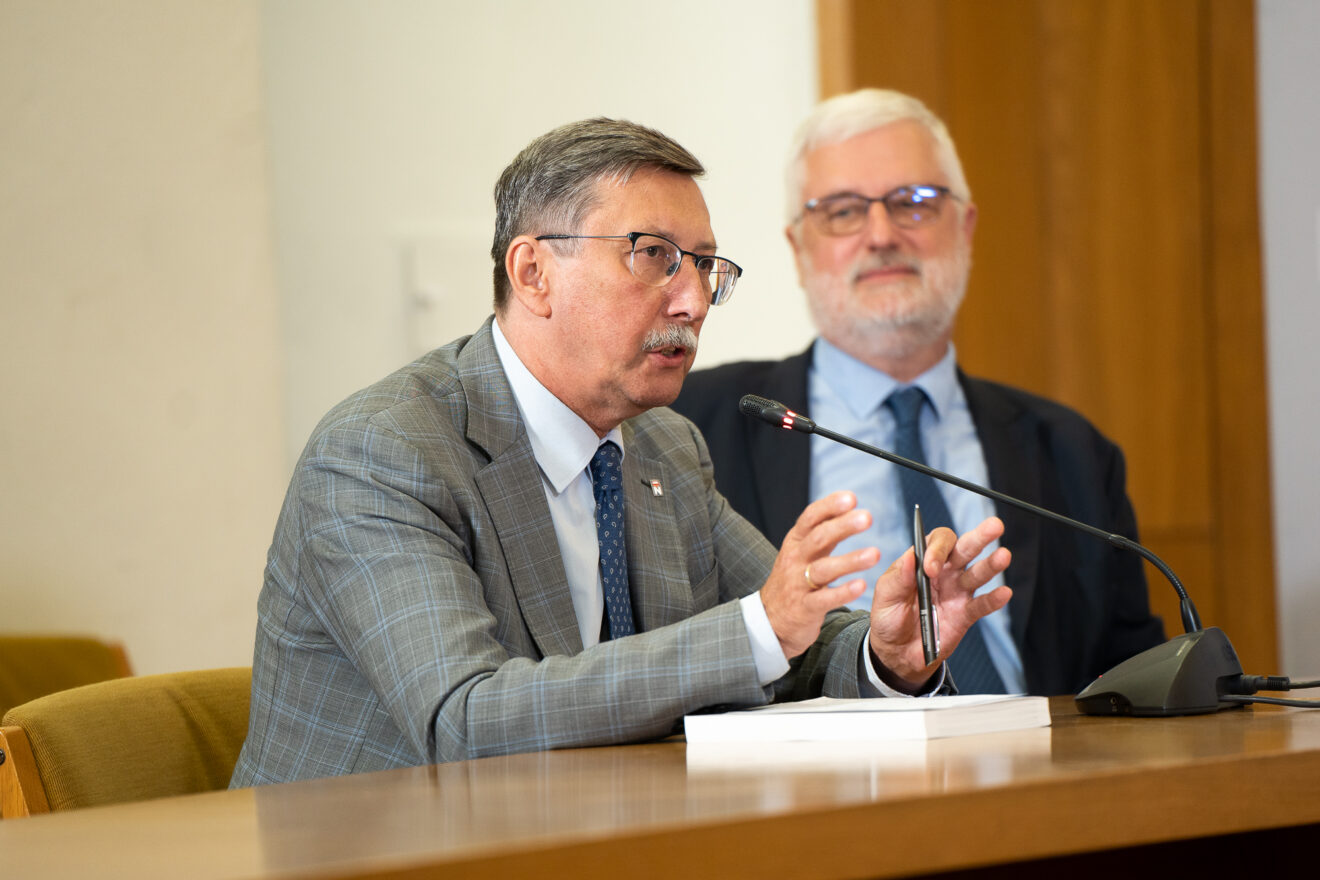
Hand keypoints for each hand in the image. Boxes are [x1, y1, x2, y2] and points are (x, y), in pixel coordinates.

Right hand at [760, 491, 880, 658]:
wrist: (769, 620)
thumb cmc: (793, 580)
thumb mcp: (801, 551)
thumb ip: (823, 530)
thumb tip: (849, 504)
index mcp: (796, 542)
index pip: (810, 518)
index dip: (829, 507)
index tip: (851, 498)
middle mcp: (795, 559)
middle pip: (818, 539)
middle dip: (843, 526)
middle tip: (867, 517)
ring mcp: (798, 584)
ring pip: (823, 569)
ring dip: (849, 560)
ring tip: (874, 554)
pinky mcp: (804, 608)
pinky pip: (824, 599)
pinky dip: (843, 592)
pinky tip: (861, 586)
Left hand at [867, 517, 1011, 691]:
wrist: (896, 652)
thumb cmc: (888, 617)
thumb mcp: (885, 596)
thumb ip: (898, 578)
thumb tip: (911, 556)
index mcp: (922, 561)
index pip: (937, 542)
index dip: (938, 549)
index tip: (930, 569)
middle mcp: (944, 572)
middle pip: (965, 548)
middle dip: (979, 536)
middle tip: (994, 525)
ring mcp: (957, 592)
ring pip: (978, 573)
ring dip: (991, 564)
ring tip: (1004, 556)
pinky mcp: (965, 614)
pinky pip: (982, 605)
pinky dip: (993, 599)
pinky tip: (1004, 593)